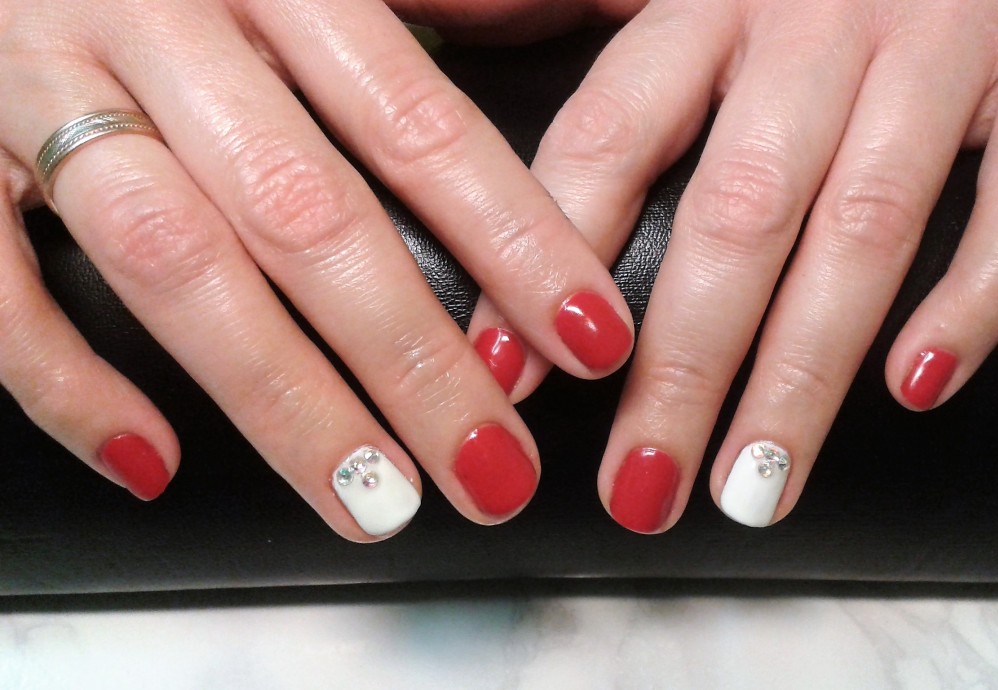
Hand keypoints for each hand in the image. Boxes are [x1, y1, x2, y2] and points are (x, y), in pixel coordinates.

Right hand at [0, 0, 634, 539]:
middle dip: (412, 361)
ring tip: (371, 506)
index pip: (420, 125)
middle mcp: (160, 19)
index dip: (513, 239)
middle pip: (308, 215)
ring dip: (283, 400)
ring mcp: (36, 80)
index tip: (590, 341)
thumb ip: (424, 0)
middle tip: (492, 470)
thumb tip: (568, 22)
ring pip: (174, 259)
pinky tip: (153, 461)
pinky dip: (65, 384)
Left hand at [464, 0, 997, 530]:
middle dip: (681, 370)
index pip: (609, 138)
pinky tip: (916, 386)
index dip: (552, 260)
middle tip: (640, 485)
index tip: (508, 371)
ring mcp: (939, 38)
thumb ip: (611, 48)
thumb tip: (507, 141)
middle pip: (736, 217)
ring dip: (805, 377)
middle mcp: (815, 19)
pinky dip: (974, 297)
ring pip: (865, 231)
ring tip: (754, 485)